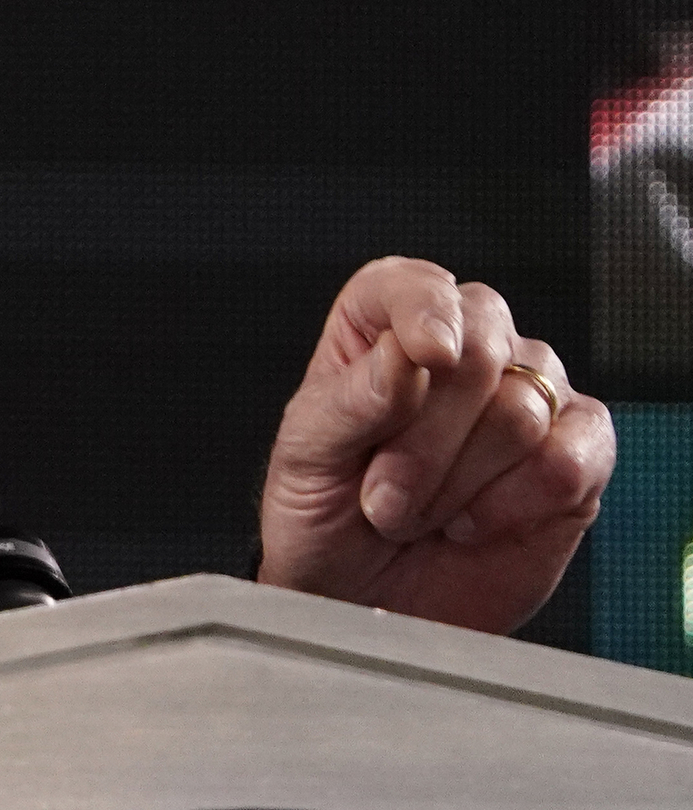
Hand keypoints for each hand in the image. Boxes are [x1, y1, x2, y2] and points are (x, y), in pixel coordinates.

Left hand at [256, 256, 614, 632]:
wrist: (360, 597)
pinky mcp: (577, 457)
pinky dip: (518, 502)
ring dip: (459, 482)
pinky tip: (474, 521)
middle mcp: (466, 349)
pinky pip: (572, 460)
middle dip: (427, 440)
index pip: (416, 285)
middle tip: (384, 494)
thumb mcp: (307, 455)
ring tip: (420, 512)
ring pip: (523, 411)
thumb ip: (353, 399)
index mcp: (386, 327)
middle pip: (481, 350)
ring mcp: (528, 398)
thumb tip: (407, 355)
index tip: (428, 353)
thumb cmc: (324, 515)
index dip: (427, 311)